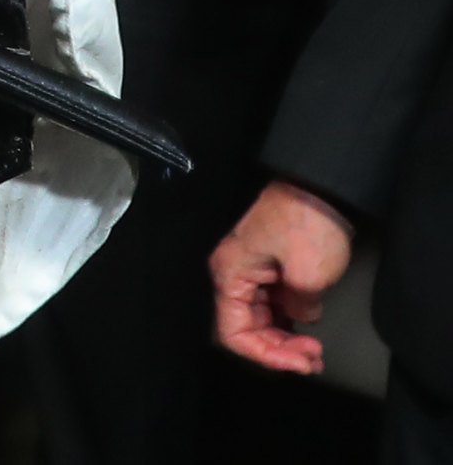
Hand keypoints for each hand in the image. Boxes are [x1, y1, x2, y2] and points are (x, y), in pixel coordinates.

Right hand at [214, 178, 355, 371]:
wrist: (322, 189)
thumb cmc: (308, 226)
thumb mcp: (308, 274)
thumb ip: (299, 307)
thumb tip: (301, 316)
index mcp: (232, 274)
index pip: (233, 332)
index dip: (264, 355)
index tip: (299, 363)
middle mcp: (236, 275)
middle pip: (247, 328)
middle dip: (278, 350)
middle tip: (313, 360)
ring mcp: (253, 272)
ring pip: (261, 320)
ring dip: (285, 340)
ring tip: (315, 354)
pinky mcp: (271, 270)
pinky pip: (273, 306)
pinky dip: (290, 324)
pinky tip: (310, 332)